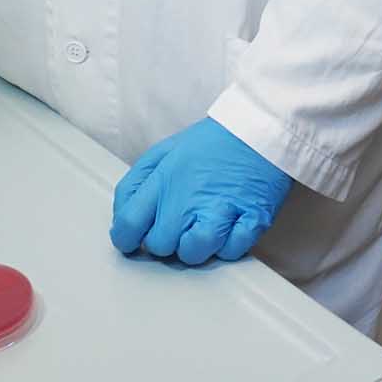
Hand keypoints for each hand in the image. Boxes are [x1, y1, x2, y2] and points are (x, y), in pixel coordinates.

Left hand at [109, 116, 293, 264]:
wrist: (261, 128)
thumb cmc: (212, 142)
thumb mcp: (163, 152)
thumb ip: (136, 185)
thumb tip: (120, 220)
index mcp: (164, 179)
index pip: (128, 225)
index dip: (126, 238)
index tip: (133, 239)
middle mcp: (189, 198)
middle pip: (160, 245)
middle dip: (164, 240)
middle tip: (176, 225)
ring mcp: (221, 210)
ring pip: (193, 254)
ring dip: (194, 247)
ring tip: (201, 230)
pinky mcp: (252, 219)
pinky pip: (230, 252)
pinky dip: (227, 246)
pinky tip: (227, 229)